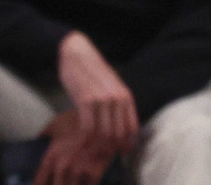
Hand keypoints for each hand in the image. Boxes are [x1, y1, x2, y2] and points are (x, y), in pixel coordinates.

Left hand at [34, 109, 120, 184]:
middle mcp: (62, 166)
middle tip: (62, 180)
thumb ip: (45, 133)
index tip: (44, 184)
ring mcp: (79, 169)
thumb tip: (38, 137)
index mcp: (51, 156)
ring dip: (73, 183)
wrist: (103, 114)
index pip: (39, 181)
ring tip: (74, 180)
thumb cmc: (78, 118)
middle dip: (59, 184)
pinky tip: (88, 181)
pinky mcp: (96, 171)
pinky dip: (88, 184)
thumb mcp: (57, 122)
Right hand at [55, 33, 137, 152]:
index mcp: (125, 95)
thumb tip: (121, 124)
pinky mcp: (85, 101)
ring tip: (94, 152)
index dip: (129, 142)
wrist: (78, 54)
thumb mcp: (113, 86)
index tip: (124, 152)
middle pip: (118, 133)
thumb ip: (118, 103)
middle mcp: (116, 98)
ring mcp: (101, 100)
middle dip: (113, 147)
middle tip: (106, 155)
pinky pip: (88, 127)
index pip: (132, 126)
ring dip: (99, 145)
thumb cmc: (95, 72)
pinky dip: (86, 139)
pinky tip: (84, 142)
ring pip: (103, 132)